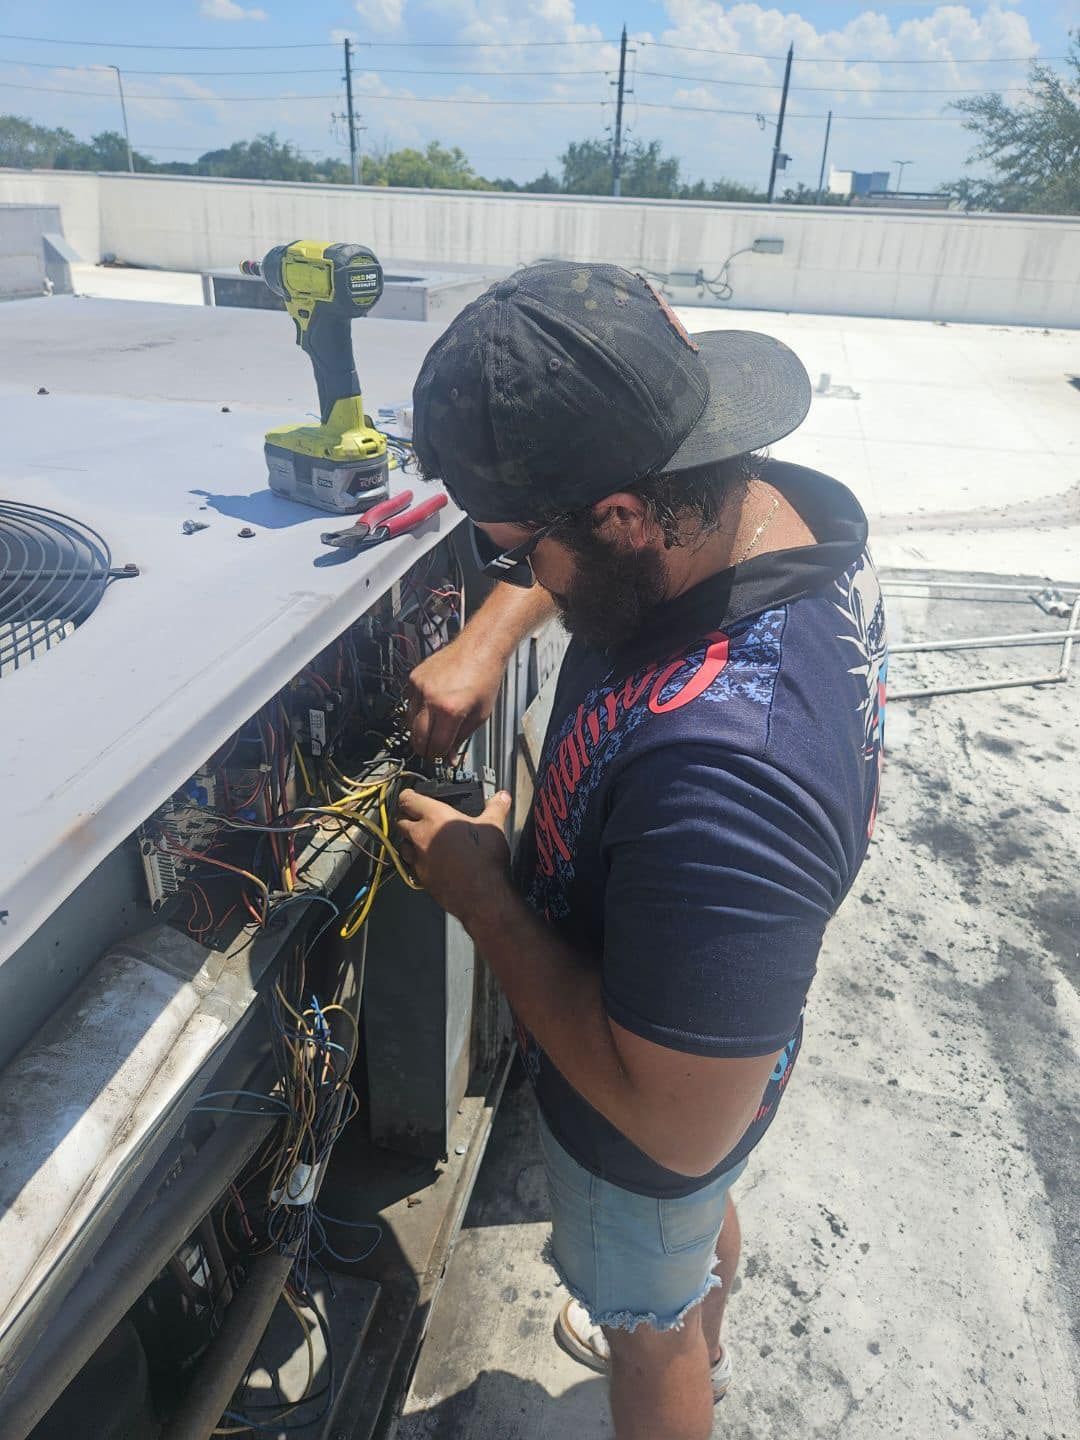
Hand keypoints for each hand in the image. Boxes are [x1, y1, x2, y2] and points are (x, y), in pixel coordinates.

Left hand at [396, 787, 512, 926]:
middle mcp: (421, 836)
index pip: (408, 800)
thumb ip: (496, 808)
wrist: (482, 896)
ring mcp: (419, 859)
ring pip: (402, 844)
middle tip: (416, 816)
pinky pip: (411, 865)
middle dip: (405, 817)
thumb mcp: (493, 827)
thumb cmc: (484, 860)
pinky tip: (429, 861)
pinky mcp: (421, 878)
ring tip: (421, 839)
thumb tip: (502, 797)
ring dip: (408, 840)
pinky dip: (416, 861)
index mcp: (436, 817)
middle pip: (399, 821)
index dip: (407, 795)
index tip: (410, 795)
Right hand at [405, 635, 505, 760]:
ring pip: (409, 721)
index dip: (438, 756)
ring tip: (433, 729)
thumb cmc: (485, 678)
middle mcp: (431, 698)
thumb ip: (461, 738)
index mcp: (450, 710)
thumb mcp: (480, 715)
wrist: (479, 648)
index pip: (436, 746)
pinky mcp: (414, 678)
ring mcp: (419, 687)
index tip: (440, 758)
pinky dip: (418, 710)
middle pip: (417, 737)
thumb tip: (449, 757)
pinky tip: (431, 707)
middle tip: (432, 751)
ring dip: (419, 730)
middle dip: (424, 748)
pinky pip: (410, 703)